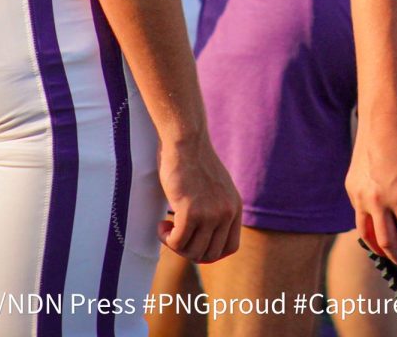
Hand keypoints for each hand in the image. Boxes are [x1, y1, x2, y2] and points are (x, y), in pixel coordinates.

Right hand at [157, 133, 241, 262]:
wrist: (186, 140)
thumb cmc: (194, 160)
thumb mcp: (215, 187)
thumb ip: (216, 209)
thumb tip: (203, 239)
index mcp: (235, 207)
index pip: (230, 248)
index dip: (209, 253)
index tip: (193, 243)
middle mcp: (226, 213)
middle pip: (209, 255)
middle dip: (189, 251)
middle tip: (175, 236)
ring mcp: (210, 214)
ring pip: (192, 252)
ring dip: (175, 245)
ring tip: (167, 228)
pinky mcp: (191, 212)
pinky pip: (177, 242)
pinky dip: (166, 239)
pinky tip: (161, 224)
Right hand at [346, 117, 396, 266]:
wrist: (382, 119)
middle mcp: (377, 200)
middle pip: (388, 243)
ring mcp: (361, 195)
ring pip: (367, 234)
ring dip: (380, 249)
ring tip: (391, 255)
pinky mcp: (351, 188)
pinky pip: (359, 214)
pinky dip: (369, 225)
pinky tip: (379, 226)